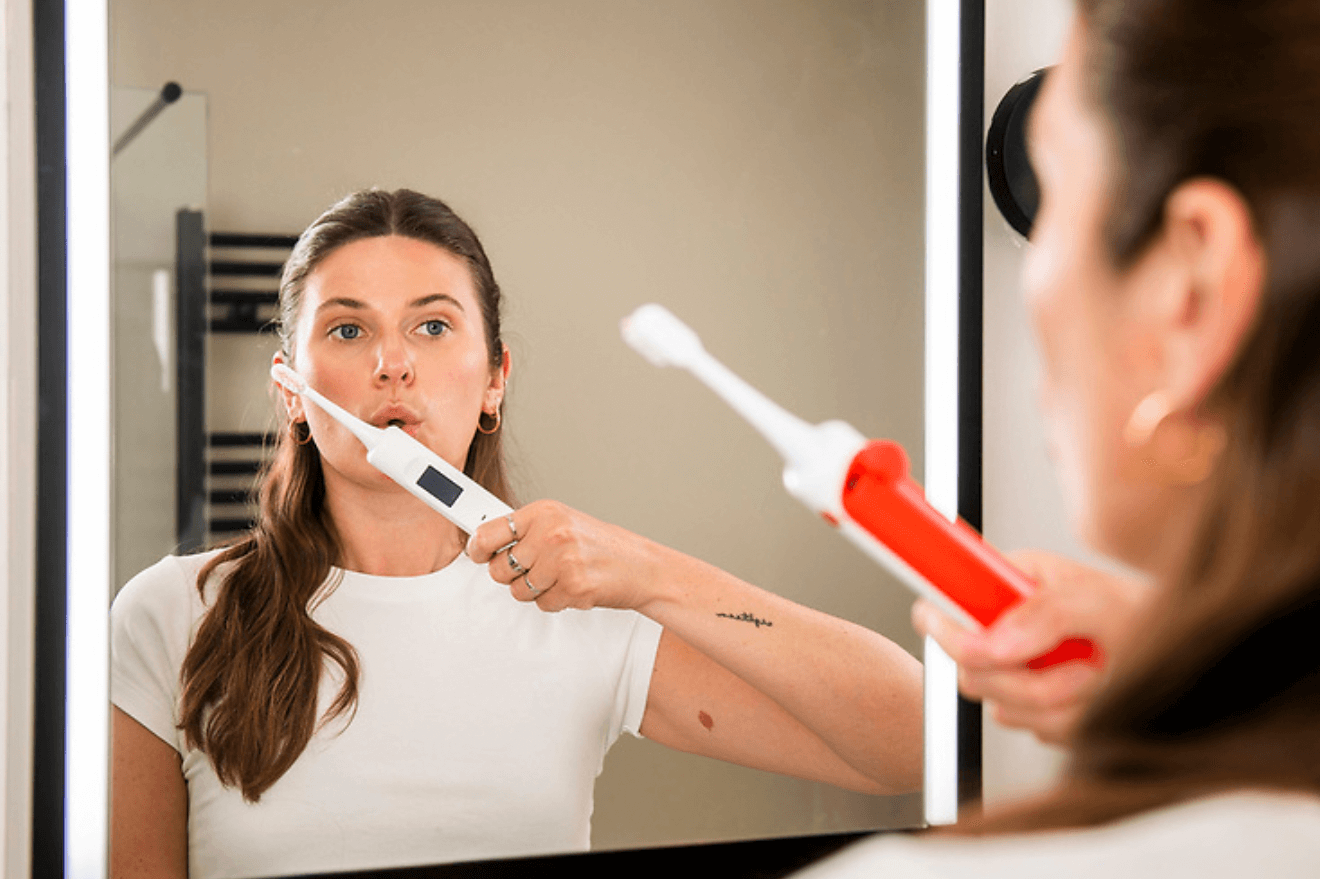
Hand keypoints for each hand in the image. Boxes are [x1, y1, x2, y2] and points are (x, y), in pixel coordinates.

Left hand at [465, 499, 667, 611]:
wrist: (641, 566)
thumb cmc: (601, 545)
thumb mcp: (563, 523)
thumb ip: (527, 530)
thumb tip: (483, 541)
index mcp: (545, 511)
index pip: (490, 531)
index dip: (478, 548)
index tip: (476, 553)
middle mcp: (551, 533)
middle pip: (500, 568)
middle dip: (511, 575)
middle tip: (533, 569)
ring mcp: (562, 561)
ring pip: (518, 591)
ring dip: (534, 590)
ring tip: (558, 576)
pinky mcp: (572, 587)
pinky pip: (542, 604)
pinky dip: (554, 601)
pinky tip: (571, 587)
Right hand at [911, 550, 1149, 743]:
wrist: (1170, 651)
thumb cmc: (1140, 614)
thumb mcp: (1097, 600)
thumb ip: (1044, 614)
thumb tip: (995, 642)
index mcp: (1006, 583)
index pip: (944, 602)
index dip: (947, 628)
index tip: (978, 650)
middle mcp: (1002, 626)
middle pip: (970, 670)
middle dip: (1027, 680)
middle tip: (1078, 667)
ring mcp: (1015, 668)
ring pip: (1003, 707)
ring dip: (1058, 701)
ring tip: (1095, 674)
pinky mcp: (1032, 706)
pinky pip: (1035, 728)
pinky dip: (1071, 720)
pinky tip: (1093, 694)